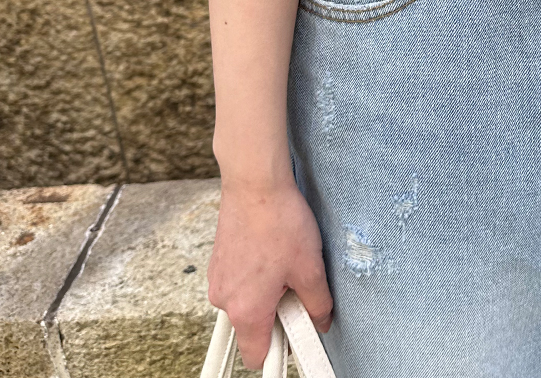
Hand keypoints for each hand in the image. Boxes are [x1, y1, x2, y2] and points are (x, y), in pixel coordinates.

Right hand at [207, 177, 333, 368]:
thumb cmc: (279, 222)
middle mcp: (224, 300)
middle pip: (252, 326)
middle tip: (298, 285)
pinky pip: (240, 279)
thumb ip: (318, 303)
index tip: (297, 333)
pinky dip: (256, 272)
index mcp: (246, 310)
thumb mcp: (310, 267)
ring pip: (247, 300)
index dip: (280, 348)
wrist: (255, 182)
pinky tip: (273, 247)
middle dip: (277, 312)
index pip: (256, 356)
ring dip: (267, 290)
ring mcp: (218, 278)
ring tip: (286, 259)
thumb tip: (322, 320)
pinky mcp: (219, 259)